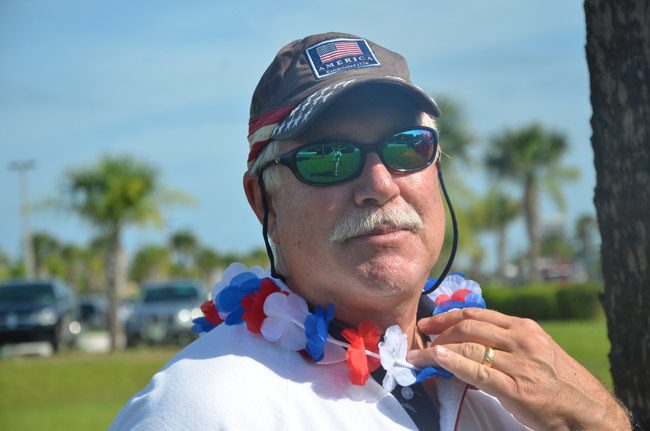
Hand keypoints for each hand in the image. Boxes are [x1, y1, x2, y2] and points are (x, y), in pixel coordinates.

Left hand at [407, 308, 629, 430]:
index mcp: (525, 328)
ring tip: (421, 356)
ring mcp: (519, 363)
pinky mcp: (515, 387)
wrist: (586, 411)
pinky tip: (437, 360)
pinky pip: (476, 371)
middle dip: (439, 331)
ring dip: (438, 350)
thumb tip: (467, 345)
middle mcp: (521, 340)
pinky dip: (453, 363)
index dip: (447, 316)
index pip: (477, 315)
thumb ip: (505, 344)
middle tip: (421, 339)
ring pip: (468, 347)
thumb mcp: (534, 352)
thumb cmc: (558, 383)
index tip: (429, 323)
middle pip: (468, 326)